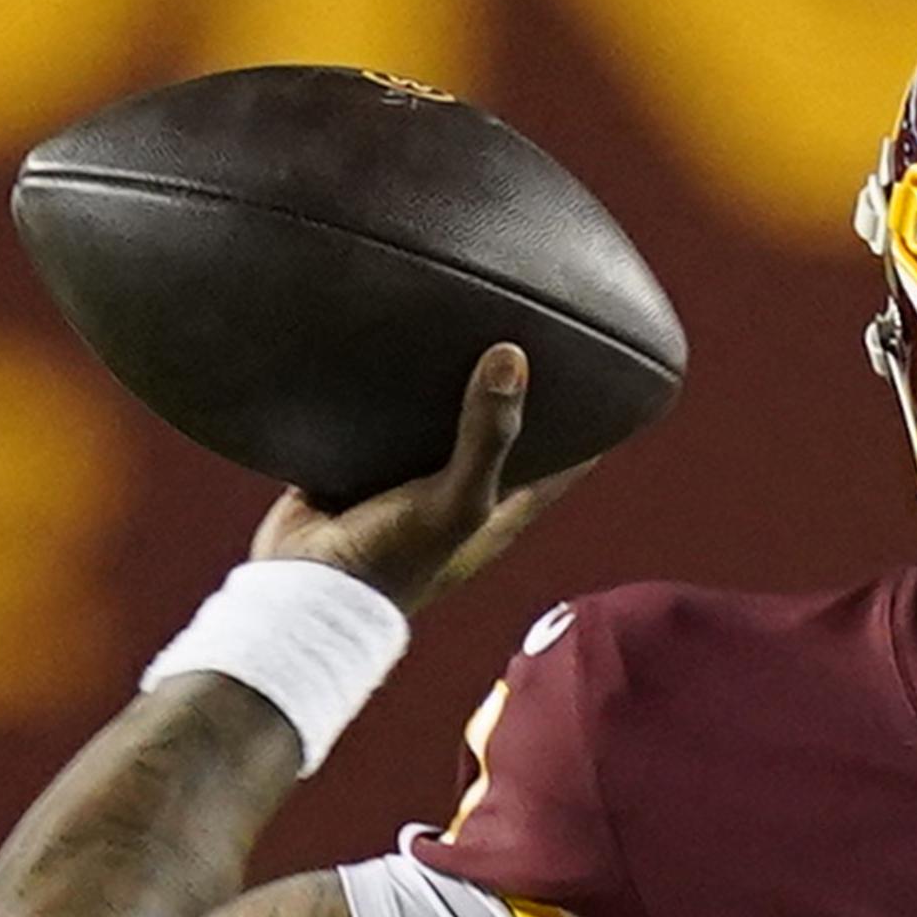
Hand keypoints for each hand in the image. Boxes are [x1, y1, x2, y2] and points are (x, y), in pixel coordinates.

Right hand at [250, 344, 592, 614]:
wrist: (302, 588)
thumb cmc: (394, 560)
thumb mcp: (456, 500)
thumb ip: (487, 436)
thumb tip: (512, 357)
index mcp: (496, 513)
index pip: (560, 466)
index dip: (589, 430)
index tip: (614, 384)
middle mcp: (456, 497)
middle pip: (499, 439)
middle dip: (515, 399)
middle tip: (532, 336)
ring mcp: (404, 485)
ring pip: (436, 427)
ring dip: (445, 391)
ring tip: (461, 328)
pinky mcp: (355, 471)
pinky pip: (376, 424)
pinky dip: (383, 396)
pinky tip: (385, 353)